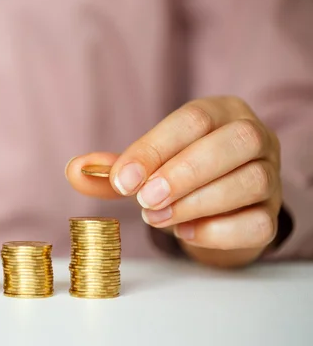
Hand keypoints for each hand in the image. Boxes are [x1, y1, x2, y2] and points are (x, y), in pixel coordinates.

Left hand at [65, 96, 281, 265]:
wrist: (214, 210)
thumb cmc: (178, 177)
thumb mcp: (146, 166)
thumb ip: (114, 168)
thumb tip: (74, 170)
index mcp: (220, 112)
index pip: (193, 119)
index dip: (155, 148)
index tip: (122, 179)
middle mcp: (254, 137)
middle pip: (235, 142)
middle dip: (184, 172)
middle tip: (144, 200)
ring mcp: (269, 176)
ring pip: (250, 181)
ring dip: (196, 203)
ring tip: (156, 218)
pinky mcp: (270, 215)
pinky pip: (258, 222)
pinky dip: (218, 231)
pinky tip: (186, 233)